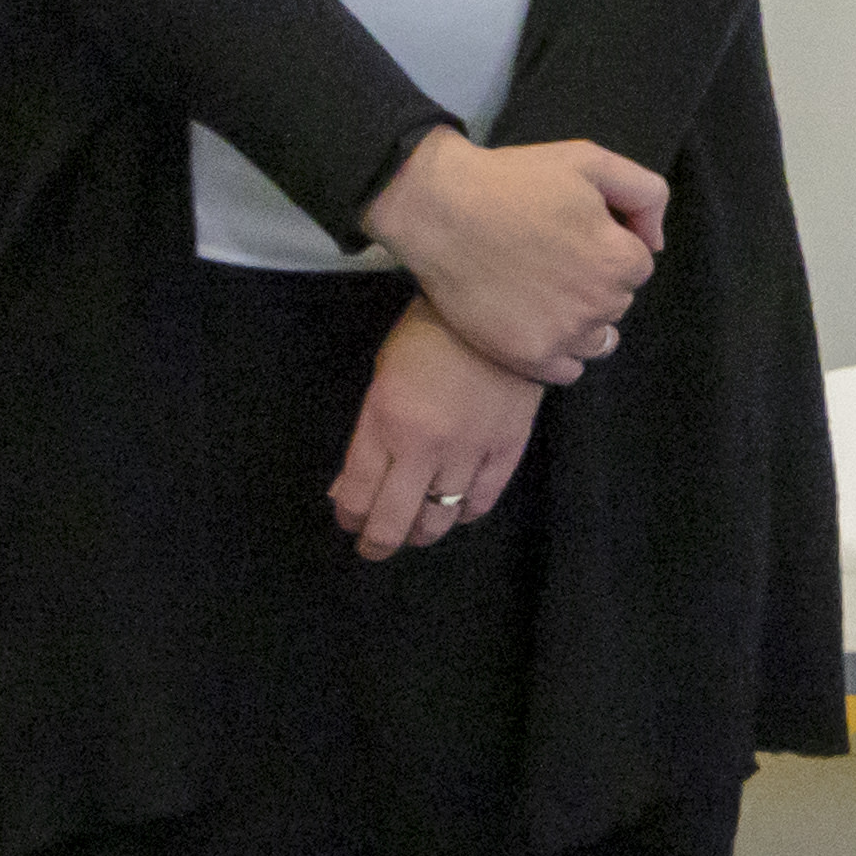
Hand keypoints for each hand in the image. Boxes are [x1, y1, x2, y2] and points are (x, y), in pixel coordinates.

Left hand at [326, 304, 541, 559]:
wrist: (500, 308)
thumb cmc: (430, 335)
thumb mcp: (382, 377)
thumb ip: (367, 437)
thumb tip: (349, 489)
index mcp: (386, 421)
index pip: (358, 495)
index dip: (349, 518)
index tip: (348, 522)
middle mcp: (425, 445)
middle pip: (394, 520)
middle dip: (377, 542)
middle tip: (373, 547)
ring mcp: (469, 450)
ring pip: (439, 519)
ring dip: (420, 533)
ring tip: (412, 531)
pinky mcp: (506, 449)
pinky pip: (481, 501)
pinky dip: (463, 514)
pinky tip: (453, 509)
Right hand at [371, 130, 666, 384]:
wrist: (437, 209)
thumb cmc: (513, 180)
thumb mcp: (589, 161)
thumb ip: (645, 195)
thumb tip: (656, 243)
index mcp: (619, 259)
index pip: (637, 264)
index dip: (607, 244)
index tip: (572, 232)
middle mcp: (598, 304)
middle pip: (617, 300)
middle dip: (595, 280)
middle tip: (550, 256)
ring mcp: (563, 335)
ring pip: (597, 337)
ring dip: (581, 318)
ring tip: (542, 289)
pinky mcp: (528, 358)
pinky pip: (569, 370)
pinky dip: (560, 351)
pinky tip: (537, 321)